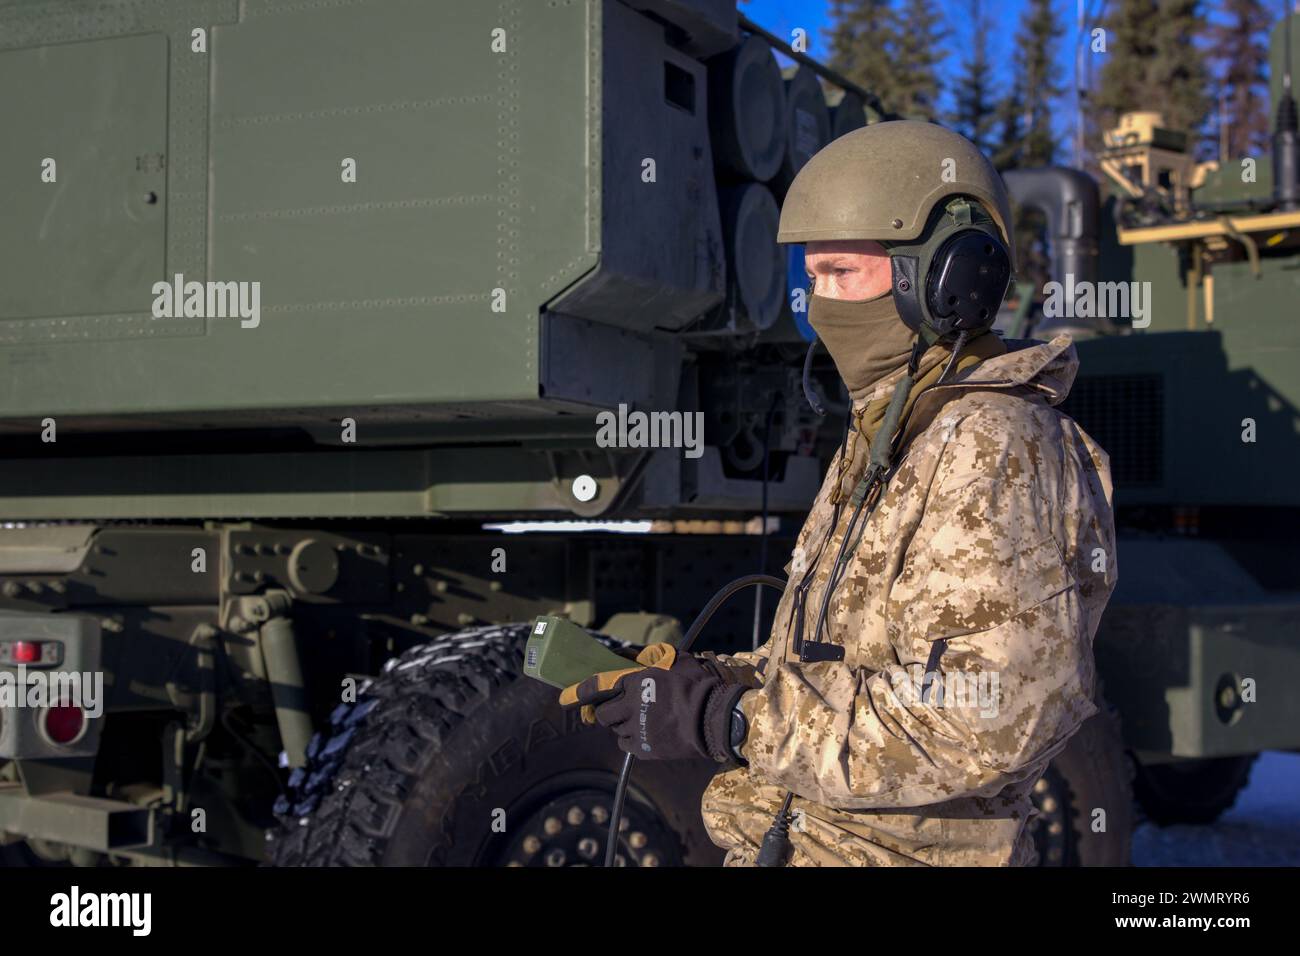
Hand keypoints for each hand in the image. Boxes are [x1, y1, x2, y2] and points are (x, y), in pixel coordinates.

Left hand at [559, 643, 748, 761]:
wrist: (712, 719)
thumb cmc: (696, 685)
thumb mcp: (674, 660)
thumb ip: (649, 657)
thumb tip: (630, 656)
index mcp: (635, 682)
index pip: (598, 686)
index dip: (579, 691)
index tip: (564, 697)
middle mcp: (631, 707)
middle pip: (604, 714)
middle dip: (608, 711)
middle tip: (621, 709)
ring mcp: (637, 730)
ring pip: (616, 730)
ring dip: (623, 725)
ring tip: (642, 720)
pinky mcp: (646, 749)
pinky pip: (628, 745)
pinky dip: (633, 740)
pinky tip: (646, 734)